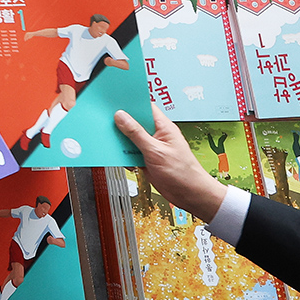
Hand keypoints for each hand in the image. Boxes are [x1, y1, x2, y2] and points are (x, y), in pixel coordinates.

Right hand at [114, 104, 226, 222]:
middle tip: (108, 124)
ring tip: (113, 143)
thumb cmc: (183, 173)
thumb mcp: (155, 151)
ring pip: (131, 139)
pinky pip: (131, 153)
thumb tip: (121, 117)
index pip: (145, 108)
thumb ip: (136, 134)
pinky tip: (122, 159)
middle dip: (122, 124)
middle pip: (135, 123)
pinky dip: (125, 156)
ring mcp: (151, 148)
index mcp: (163, 127)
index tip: (115, 103)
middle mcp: (157, 135)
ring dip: (122, 142)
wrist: (190, 195)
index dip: (131, 104)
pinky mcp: (147, 159)